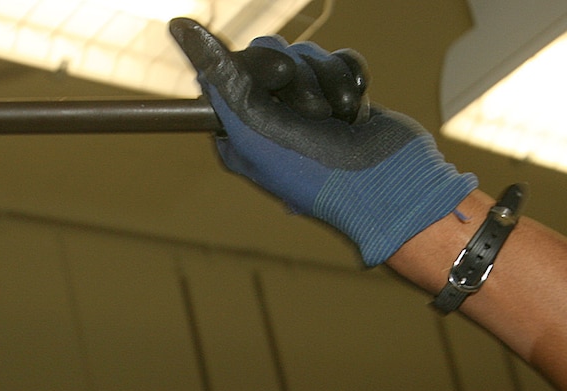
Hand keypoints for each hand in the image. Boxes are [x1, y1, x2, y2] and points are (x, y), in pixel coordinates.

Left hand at [169, 19, 475, 265]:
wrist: (386, 187)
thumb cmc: (315, 171)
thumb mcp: (253, 124)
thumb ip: (218, 75)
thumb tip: (180, 27)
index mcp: (237, 130)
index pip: (230, 68)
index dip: (257, 68)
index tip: (277, 82)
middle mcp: (268, 117)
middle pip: (270, 55)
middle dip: (297, 76)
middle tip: (313, 113)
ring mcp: (307, 107)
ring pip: (308, 55)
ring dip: (328, 84)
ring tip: (340, 120)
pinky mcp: (342, 97)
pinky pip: (341, 60)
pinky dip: (351, 82)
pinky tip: (357, 114)